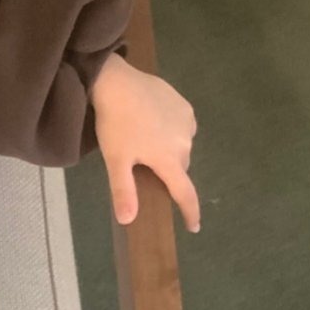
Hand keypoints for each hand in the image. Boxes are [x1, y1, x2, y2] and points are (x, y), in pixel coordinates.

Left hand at [89, 54, 200, 232]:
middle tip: (146, 168)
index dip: (190, 212)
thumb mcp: (116, 160)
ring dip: (169, 150)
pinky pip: (181, 126)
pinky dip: (171, 131)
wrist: (117, 82)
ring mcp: (187, 121)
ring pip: (181, 146)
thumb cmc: (115, 124)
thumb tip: (128, 220)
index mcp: (169, 159)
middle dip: (168, 172)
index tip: (194, 227)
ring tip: (146, 141)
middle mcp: (185, 142)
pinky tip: (153, 123)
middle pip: (180, 168)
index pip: (185, 193)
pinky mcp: (184, 105)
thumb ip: (124, 190)